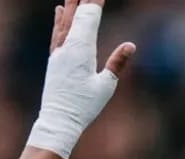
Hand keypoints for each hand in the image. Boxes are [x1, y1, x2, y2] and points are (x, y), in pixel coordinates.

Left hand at [26, 0, 135, 158]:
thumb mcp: (105, 86)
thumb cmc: (83, 106)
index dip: (96, 2)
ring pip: (65, 21)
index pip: (90, 18)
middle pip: (77, 15)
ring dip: (71, 4)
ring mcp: (59, 52)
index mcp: (81, 50)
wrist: (58, 120)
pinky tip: (59, 10)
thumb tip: (130, 45)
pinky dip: (59, 19)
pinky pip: (57, 32)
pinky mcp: (54, 59)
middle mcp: (67, 46)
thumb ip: (117, 63)